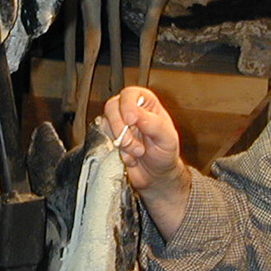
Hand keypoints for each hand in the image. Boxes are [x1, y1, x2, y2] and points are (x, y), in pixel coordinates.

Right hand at [101, 86, 189, 238]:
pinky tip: (129, 157)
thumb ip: (153, 123)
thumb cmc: (165, 154)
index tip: (131, 120)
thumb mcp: (167, 138)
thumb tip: (136, 113)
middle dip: (121, 127)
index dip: (128, 105)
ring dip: (120, 141)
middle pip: (112, 106)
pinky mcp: (110, 140)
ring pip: (105, 124)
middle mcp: (130, 111)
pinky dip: (116, 151)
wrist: (156, 176)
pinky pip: (103, 140)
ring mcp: (118, 125)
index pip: (130, 94)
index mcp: (146, 104)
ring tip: (136, 152)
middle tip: (133, 143)